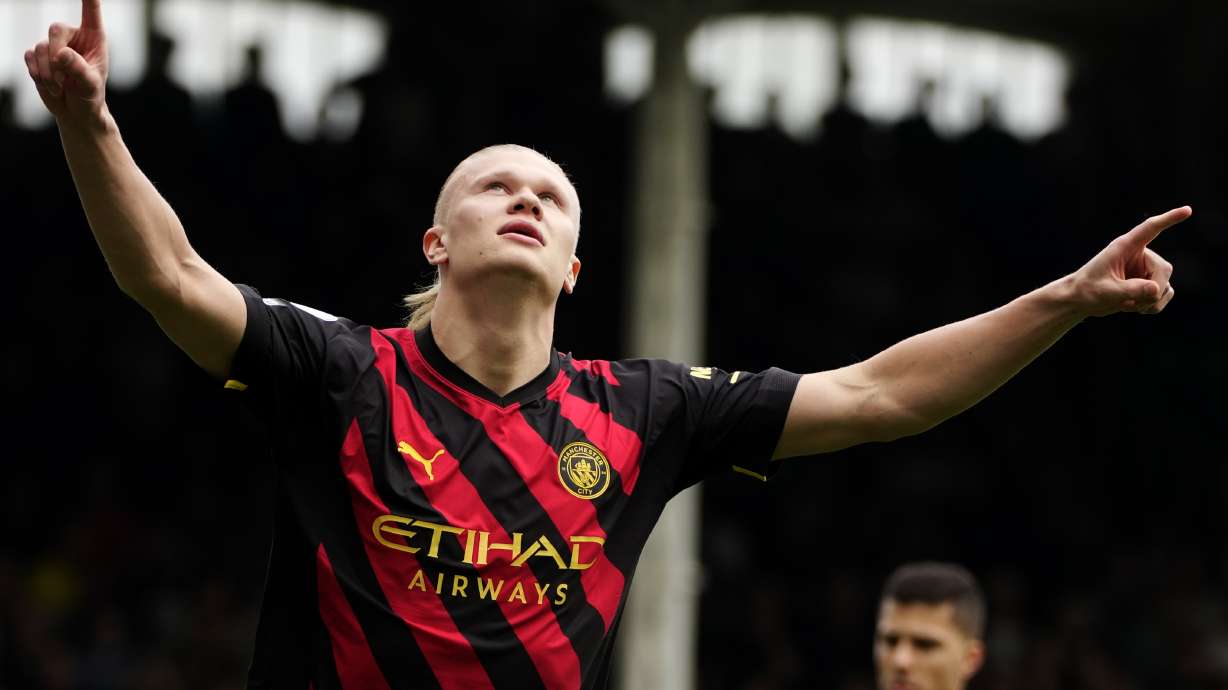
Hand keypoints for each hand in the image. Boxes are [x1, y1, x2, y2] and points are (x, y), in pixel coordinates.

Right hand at [23, 0, 108, 124]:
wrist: (75, 111)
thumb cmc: (90, 96)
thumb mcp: (90, 85)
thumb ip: (79, 69)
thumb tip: (61, 54)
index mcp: (93, 38)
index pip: (91, 12)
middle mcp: (73, 37)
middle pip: (55, 29)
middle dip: (56, 55)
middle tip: (62, 78)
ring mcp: (53, 45)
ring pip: (41, 47)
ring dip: (48, 72)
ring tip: (60, 87)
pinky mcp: (38, 56)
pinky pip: (29, 57)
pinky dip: (38, 74)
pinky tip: (51, 86)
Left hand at [1071, 206, 1187, 316]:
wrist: (1080, 301)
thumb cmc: (1087, 290)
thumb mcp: (1106, 291)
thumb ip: (1131, 290)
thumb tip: (1156, 289)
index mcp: (1125, 246)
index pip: (1150, 229)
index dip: (1169, 219)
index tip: (1187, 210)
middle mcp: (1139, 255)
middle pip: (1163, 269)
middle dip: (1153, 290)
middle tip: (1133, 303)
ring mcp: (1145, 270)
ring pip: (1165, 285)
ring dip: (1150, 301)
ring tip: (1128, 305)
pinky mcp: (1148, 283)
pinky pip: (1164, 294)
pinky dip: (1153, 306)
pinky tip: (1135, 308)